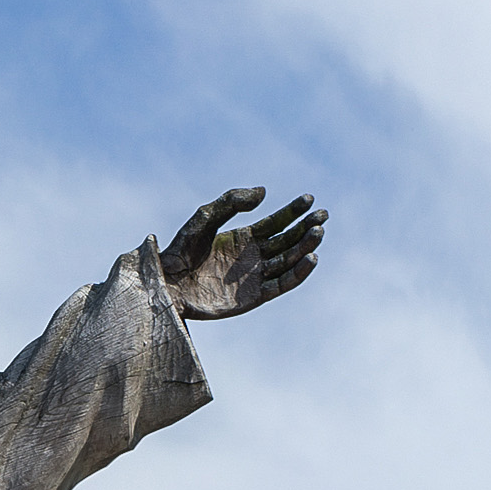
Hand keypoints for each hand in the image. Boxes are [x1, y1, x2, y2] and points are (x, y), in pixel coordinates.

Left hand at [146, 187, 323, 320]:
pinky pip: (282, 284)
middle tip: (322, 215)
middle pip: (288, 240)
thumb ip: (231, 202)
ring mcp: (255, 276)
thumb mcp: (205, 218)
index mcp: (244, 237)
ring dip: (306, 247)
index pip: (276, 222)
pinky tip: (310, 257)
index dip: (293, 211)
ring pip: (289, 260)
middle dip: (306, 228)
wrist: (168, 284)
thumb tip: (264, 193)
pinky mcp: (255, 296)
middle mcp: (253, 256)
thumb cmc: (181, 251)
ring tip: (318, 233)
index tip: (309, 199)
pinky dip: (298, 273)